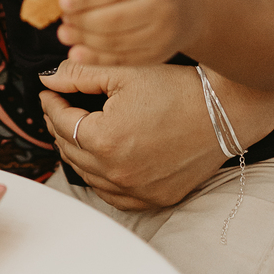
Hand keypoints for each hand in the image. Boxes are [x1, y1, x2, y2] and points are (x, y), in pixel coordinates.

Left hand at [39, 60, 273, 210]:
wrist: (225, 112)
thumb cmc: (177, 88)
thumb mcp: (125, 73)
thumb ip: (80, 75)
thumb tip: (48, 78)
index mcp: (105, 140)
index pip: (61, 122)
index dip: (51, 102)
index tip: (50, 90)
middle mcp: (117, 172)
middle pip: (70, 149)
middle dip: (61, 124)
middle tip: (61, 105)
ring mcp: (136, 191)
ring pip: (87, 175)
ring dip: (78, 151)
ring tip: (79, 127)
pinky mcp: (154, 199)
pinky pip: (113, 194)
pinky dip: (101, 177)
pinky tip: (102, 158)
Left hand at [55, 0, 191, 64]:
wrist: (191, 6)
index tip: (62, 1)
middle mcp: (161, 6)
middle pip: (114, 20)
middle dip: (82, 23)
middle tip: (62, 22)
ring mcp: (161, 34)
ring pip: (116, 43)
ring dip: (85, 41)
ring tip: (65, 34)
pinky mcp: (158, 55)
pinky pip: (122, 60)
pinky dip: (96, 58)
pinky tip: (78, 54)